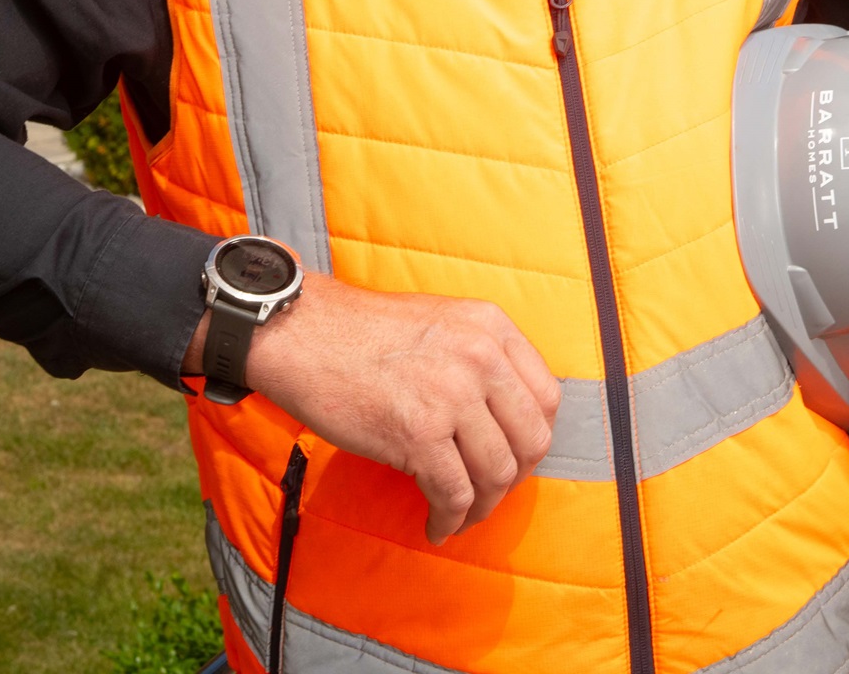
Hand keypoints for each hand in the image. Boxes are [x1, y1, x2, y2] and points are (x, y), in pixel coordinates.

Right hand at [185, 273, 561, 542]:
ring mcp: (451, 395)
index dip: (533, 438)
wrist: (301, 333)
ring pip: (496, 472)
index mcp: (491, 327)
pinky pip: (453, 493)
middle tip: (489, 492)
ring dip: (481, 506)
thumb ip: (480, 359)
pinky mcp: (418, 433)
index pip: (547, 397)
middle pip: (532, 440)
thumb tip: (505, 420)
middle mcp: (481, 357)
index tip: (514, 457)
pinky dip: (449, 518)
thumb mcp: (442, 323)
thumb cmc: (362, 333)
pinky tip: (435, 524)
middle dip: (514, 478)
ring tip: (460, 514)